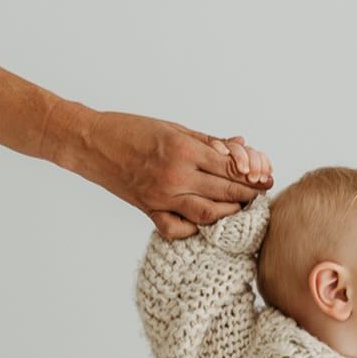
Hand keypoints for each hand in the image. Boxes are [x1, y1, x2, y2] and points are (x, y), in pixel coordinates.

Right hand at [74, 111, 273, 238]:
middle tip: (261, 194)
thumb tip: (241, 147)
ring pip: (208, 214)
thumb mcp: (175, 128)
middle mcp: (175, 176)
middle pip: (226, 191)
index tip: (265, 178)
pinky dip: (195, 229)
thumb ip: (209, 141)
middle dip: (249, 194)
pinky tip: (205, 222)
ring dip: (230, 213)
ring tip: (241, 208)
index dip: (253, 174)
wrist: (90, 142)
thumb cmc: (132, 129)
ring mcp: (161, 196)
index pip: (231, 168)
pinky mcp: (148, 210)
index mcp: (184, 150)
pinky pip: (178, 228)